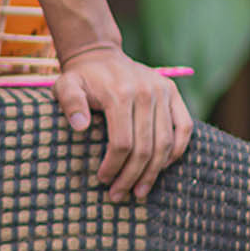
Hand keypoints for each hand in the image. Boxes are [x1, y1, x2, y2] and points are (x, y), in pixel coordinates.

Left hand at [54, 47, 193, 202]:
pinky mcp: (174, 93)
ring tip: (140, 191)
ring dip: (154, 172)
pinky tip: (162, 168)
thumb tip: (80, 127)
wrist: (100, 55)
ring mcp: (163, 92)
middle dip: (132, 176)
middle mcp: (146, 92)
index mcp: (120, 93)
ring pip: (166, 142)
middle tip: (120, 195)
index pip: (122, 142)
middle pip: (145, 147)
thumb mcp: (65, 86)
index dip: (114, 166)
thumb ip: (70, 104)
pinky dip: (176, 151)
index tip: (103, 180)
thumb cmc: (81, 78)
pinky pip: (184, 127)